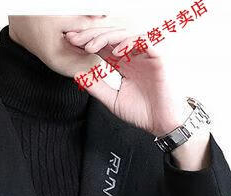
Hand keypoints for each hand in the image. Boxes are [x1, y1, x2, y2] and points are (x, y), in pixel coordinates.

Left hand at [64, 26, 209, 169]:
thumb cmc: (142, 113)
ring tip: (90, 46)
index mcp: (122, 64)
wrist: (160, 124)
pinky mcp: (157, 59)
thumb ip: (96, 87)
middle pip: (110, 37)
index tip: (70, 43)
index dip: (86, 42)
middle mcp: (132, 56)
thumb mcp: (112, 100)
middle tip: (74, 39)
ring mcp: (144, 56)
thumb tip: (77, 75)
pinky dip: (128, 44)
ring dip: (106, 38)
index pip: (102, 47)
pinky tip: (114, 52)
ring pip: (124, 35)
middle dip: (91, 36)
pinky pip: (143, 42)